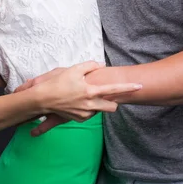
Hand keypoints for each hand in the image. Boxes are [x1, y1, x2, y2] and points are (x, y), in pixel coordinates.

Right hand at [17, 61, 141, 132]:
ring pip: (101, 110)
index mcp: (91, 91)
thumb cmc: (57, 83)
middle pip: (112, 107)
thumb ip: (90, 66)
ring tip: (87, 96)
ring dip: (99, 104)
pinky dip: (88, 108)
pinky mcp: (78, 119)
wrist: (42, 99)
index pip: (114, 89)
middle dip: (113, 101)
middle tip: (107, 94)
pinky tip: (79, 102)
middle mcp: (90, 104)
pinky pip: (90, 114)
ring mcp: (85, 113)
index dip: (129, 88)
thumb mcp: (73, 69)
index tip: (140, 86)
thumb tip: (100, 65)